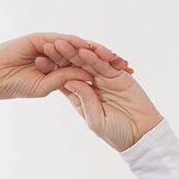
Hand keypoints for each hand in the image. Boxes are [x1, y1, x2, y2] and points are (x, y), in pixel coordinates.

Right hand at [0, 34, 130, 102]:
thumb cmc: (16, 85)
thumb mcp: (46, 87)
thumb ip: (66, 80)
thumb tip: (86, 78)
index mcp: (61, 67)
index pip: (87, 68)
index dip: (104, 73)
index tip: (123, 80)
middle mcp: (59, 54)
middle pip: (88, 54)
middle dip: (108, 60)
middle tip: (127, 66)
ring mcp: (51, 44)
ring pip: (79, 46)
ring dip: (97, 51)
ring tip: (115, 58)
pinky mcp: (42, 37)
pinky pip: (63, 40)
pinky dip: (77, 44)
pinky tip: (92, 50)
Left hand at [43, 38, 161, 150]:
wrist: (141, 134)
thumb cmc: (117, 134)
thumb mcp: (96, 121)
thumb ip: (83, 100)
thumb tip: (68, 80)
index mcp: (80, 98)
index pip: (63, 80)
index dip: (51, 70)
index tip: (38, 61)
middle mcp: (90, 85)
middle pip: (73, 66)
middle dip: (60, 56)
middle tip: (46, 46)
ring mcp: (104, 79)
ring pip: (87, 61)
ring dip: (74, 52)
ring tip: (61, 43)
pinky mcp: (118, 75)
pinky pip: (104, 63)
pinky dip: (95, 56)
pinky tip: (83, 49)